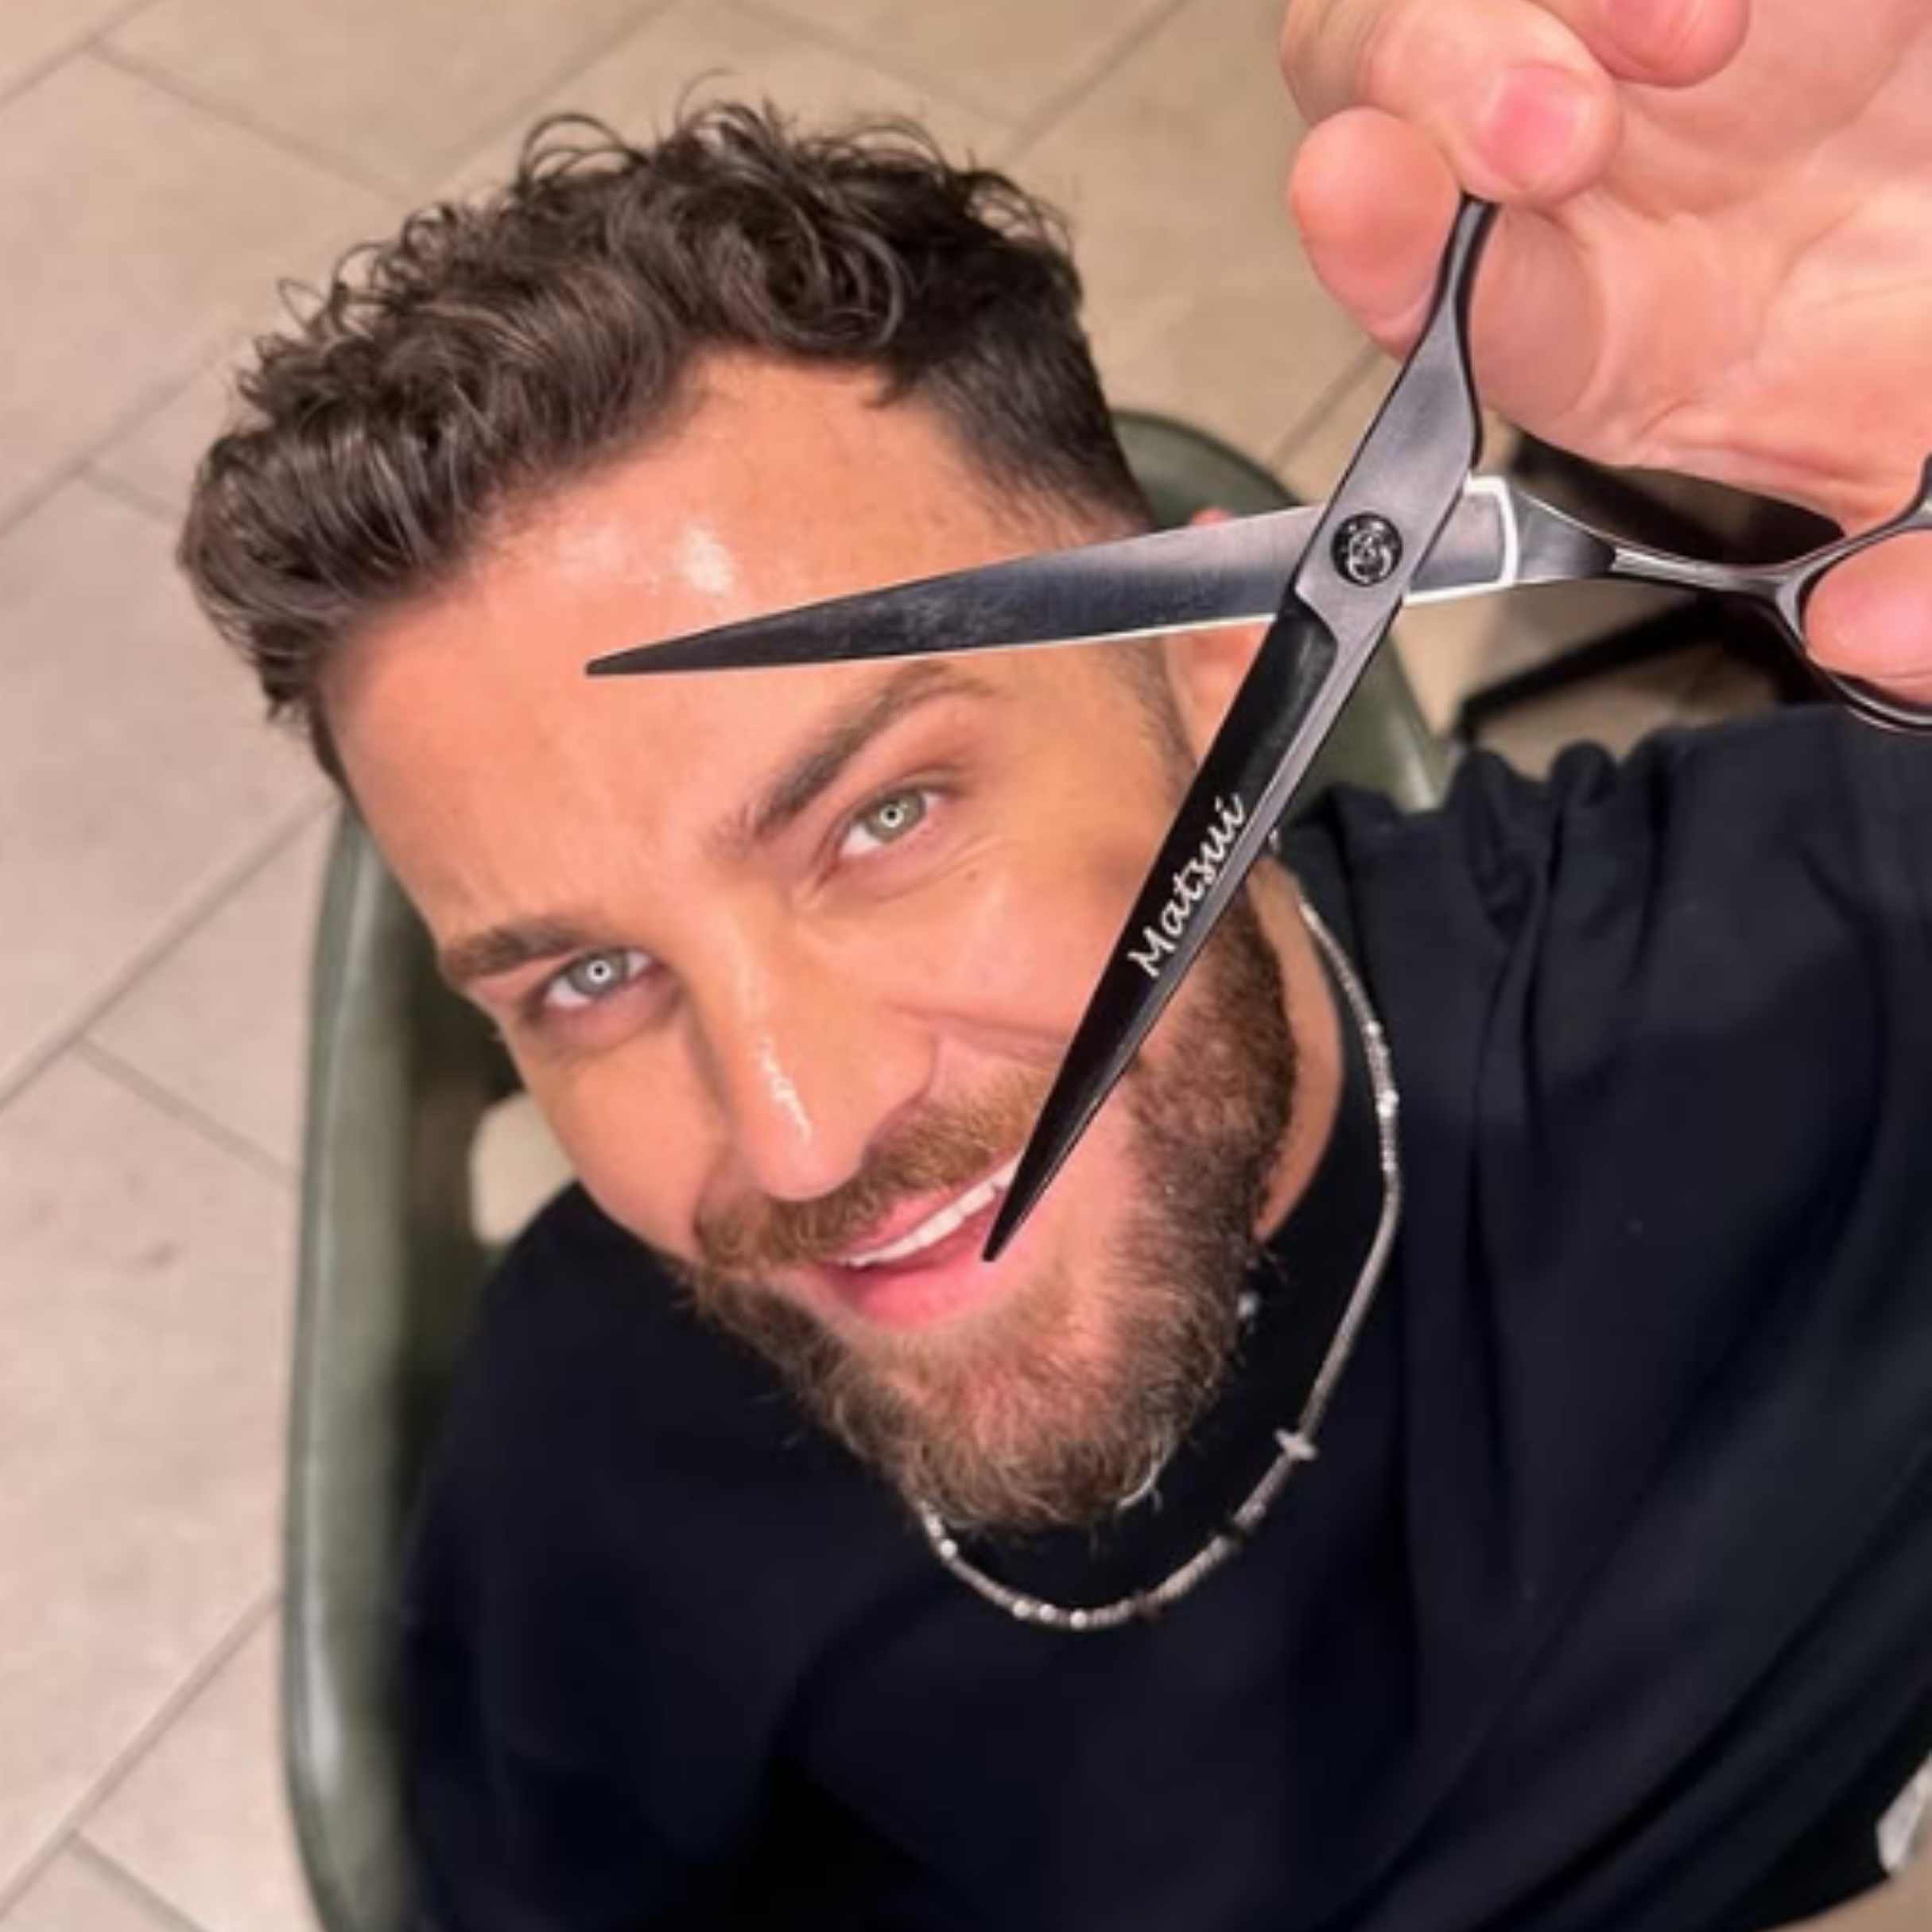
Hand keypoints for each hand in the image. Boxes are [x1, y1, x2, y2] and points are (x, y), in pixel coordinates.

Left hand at [1279, 0, 1931, 703]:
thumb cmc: (1923, 327)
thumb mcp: (1929, 474)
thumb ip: (1922, 582)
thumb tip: (1860, 633)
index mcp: (1597, 333)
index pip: (1447, 310)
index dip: (1387, 259)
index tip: (1359, 201)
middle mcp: (1565, 192)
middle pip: (1380, 114)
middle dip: (1438, 101)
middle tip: (1563, 133)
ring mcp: (1607, 47)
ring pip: (1440, 3)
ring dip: (1512, 21)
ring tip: (1688, 40)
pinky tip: (1707, 14)